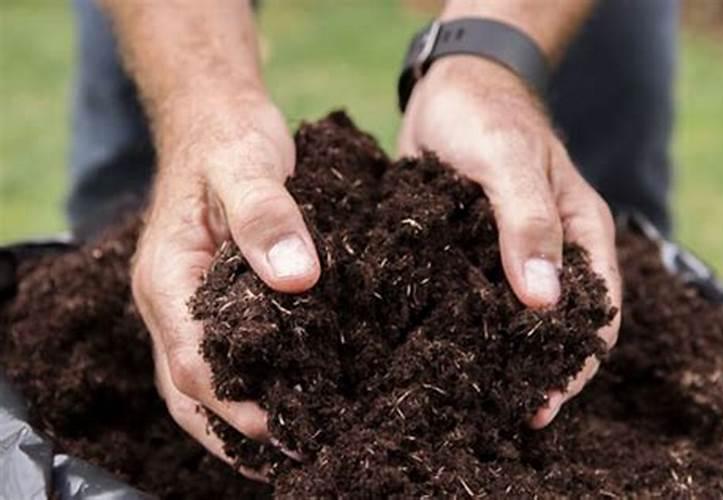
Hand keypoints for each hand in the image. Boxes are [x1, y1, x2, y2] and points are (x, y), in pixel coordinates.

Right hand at [132, 92, 319, 473]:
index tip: (286, 428)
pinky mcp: (210, 299)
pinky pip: (219, 357)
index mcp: (168, 278)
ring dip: (236, 420)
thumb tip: (297, 278)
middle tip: (294, 455)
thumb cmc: (227, 139)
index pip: (192, 362)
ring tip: (290, 447)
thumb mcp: (247, 166)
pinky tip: (284, 398)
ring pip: (199, 382)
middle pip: (188, 390)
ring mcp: (186, 304)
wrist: (215, 120)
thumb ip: (266, 217)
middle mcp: (169, 302)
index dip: (235, 405)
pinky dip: (244, 388)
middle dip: (234, 432)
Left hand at [398, 56, 621, 427]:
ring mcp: (504, 257)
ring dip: (494, 356)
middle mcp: (548, 254)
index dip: (576, 364)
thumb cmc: (487, 116)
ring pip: (507, 320)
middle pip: (552, 328)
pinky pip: (467, 299)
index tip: (543, 404)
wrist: (446, 91)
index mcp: (580, 236)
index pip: (595, 315)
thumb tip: (545, 302)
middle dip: (534, 372)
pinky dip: (458, 326)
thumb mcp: (511, 162)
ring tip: (468, 397)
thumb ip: (528, 224)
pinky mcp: (465, 255)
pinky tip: (434, 352)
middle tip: (502, 413)